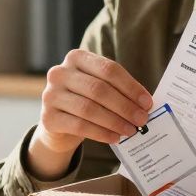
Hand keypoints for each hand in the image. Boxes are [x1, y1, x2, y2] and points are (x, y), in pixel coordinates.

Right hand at [28, 49, 152, 178]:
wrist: (59, 122)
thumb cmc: (86, 100)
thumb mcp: (99, 88)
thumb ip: (118, 90)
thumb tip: (145, 104)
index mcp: (76, 58)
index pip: (108, 69)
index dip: (130, 86)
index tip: (147, 102)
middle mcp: (59, 73)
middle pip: (99, 89)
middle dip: (125, 106)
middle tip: (142, 119)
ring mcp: (50, 95)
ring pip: (89, 108)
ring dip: (115, 121)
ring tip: (131, 130)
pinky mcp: (48, 118)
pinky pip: (79, 126)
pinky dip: (101, 133)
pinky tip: (115, 138)